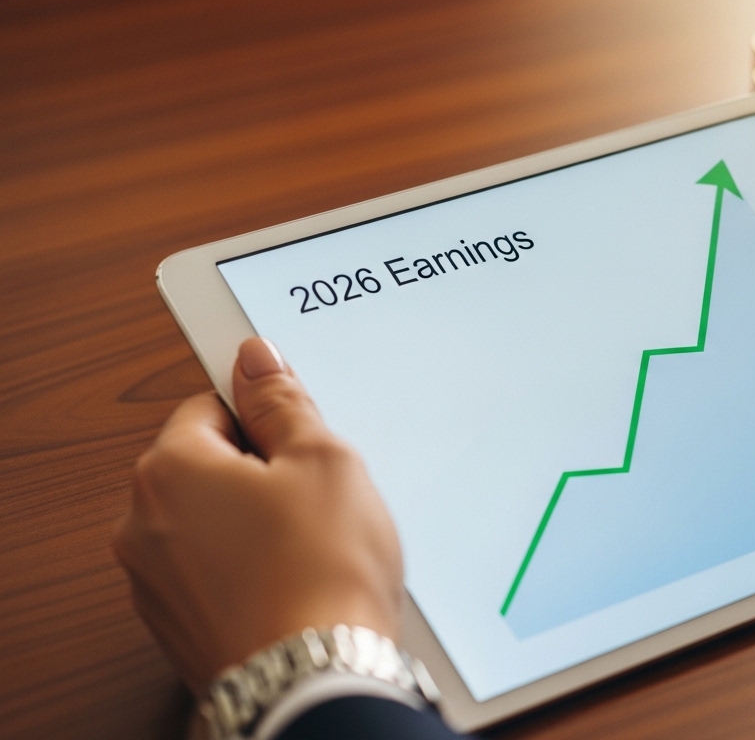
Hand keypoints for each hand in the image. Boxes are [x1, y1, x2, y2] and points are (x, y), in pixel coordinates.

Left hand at [113, 337, 402, 691]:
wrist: (315, 681)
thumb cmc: (321, 574)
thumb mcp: (324, 459)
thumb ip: (283, 402)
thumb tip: (256, 361)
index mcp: (169, 470)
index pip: (209, 405)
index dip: (264, 412)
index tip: (298, 423)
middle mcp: (143, 525)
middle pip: (207, 467)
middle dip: (263, 472)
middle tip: (323, 489)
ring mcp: (157, 583)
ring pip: (212, 524)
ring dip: (257, 523)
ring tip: (317, 544)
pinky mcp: (180, 627)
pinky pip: (216, 574)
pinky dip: (252, 570)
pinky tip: (301, 581)